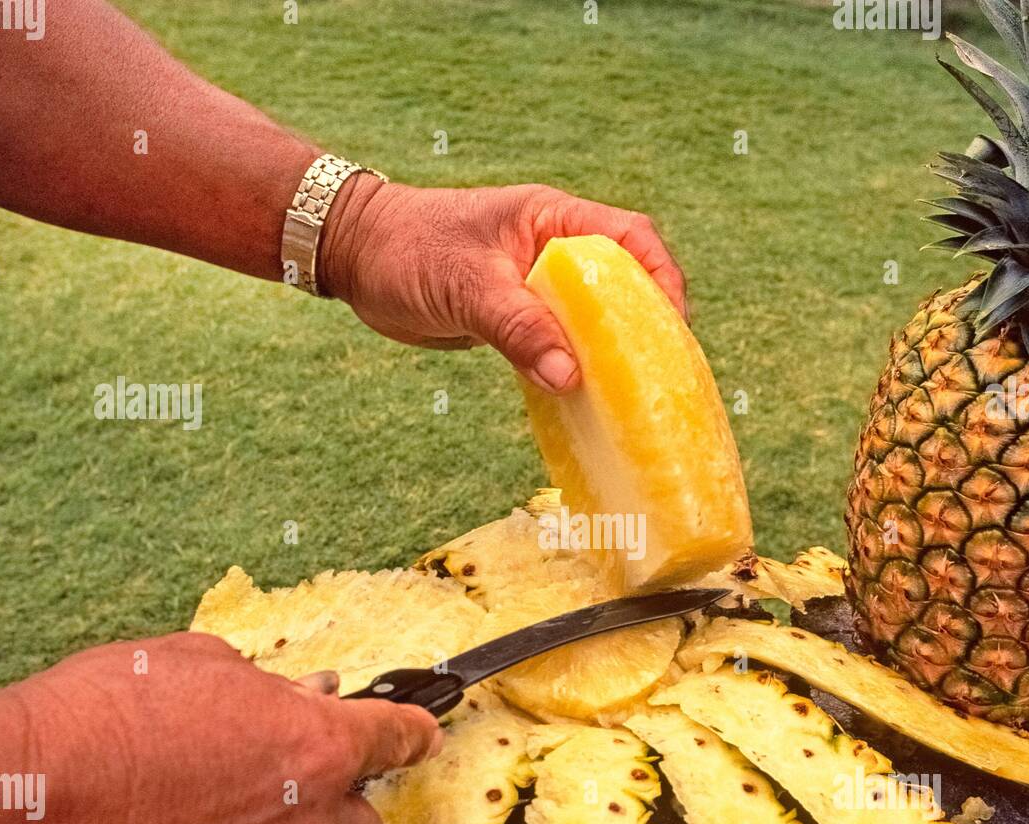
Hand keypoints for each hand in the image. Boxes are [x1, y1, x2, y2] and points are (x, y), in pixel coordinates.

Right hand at [8, 632, 440, 823]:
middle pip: (358, 823)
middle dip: (325, 807)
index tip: (421, 736)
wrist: (13, 815)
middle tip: (266, 793)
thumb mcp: (192, 665)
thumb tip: (304, 695)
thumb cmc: (94, 725)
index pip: (399, 739)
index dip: (412, 734)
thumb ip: (265, 688)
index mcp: (315, 747)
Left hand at [321, 179, 687, 392]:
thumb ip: (518, 328)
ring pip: (594, 318)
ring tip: (632, 395)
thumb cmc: (408, 251)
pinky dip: (576, 367)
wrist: (355, 256)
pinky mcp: (519, 317)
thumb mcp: (467, 288)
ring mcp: (538, 284)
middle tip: (660, 375)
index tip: (672, 329)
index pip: (631, 239)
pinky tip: (584, 399)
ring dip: (611, 353)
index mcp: (553, 220)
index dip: (661, 280)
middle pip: (624, 283)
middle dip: (645, 325)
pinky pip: (562, 342)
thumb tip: (569, 376)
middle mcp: (554, 249)